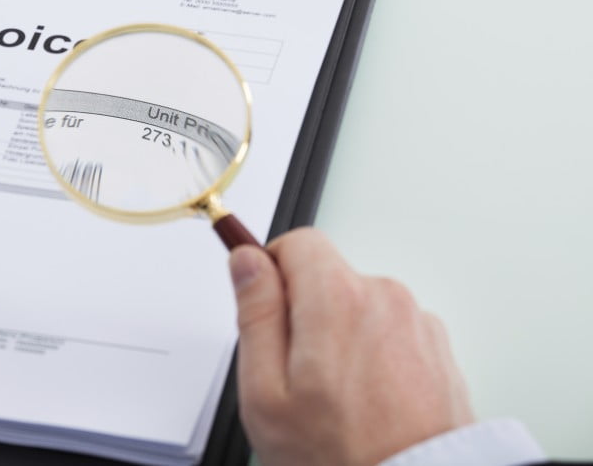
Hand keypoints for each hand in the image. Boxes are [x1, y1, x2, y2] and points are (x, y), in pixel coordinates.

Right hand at [229, 228, 472, 465]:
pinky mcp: (438, 350)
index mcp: (338, 299)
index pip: (298, 242)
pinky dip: (374, 358)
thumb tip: (247, 261)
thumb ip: (255, 313)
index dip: (272, 271)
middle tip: (297, 377)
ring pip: (358, 308)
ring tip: (337, 400)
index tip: (265, 307)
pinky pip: (390, 334)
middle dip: (305, 314)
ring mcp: (418, 324)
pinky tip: (368, 405)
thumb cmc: (339, 458)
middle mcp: (385, 299)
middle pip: (328, 278)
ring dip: (341, 338)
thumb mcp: (266, 392)